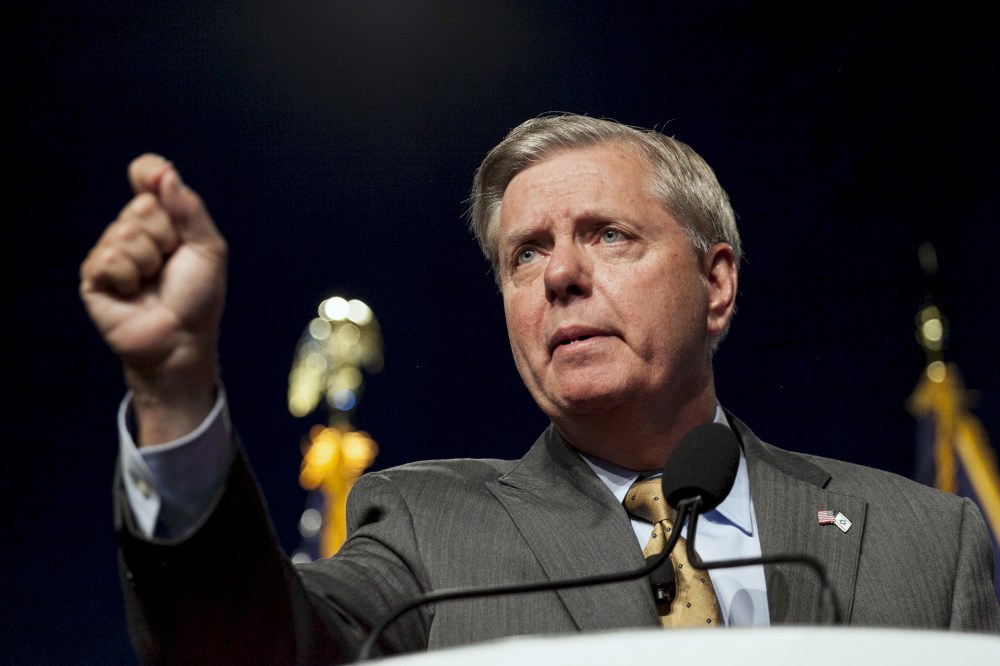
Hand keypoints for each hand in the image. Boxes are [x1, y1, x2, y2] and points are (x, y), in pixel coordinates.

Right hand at [80, 154, 227, 443]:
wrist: (181, 339)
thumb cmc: (198, 297)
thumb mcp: (208, 249)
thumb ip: (190, 209)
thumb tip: (165, 173)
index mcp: (163, 219)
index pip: (146, 176)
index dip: (149, 172)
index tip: (157, 177)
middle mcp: (134, 230)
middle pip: (140, 206)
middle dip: (165, 237)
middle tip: (169, 264)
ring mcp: (111, 252)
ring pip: (123, 232)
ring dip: (148, 261)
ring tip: (152, 282)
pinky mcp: (94, 276)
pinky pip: (108, 257)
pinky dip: (128, 277)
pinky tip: (132, 293)